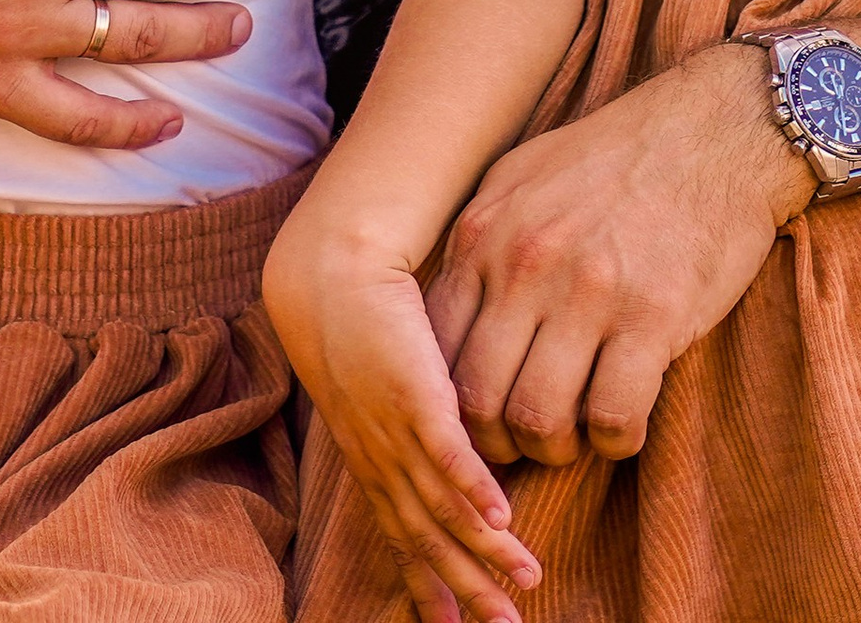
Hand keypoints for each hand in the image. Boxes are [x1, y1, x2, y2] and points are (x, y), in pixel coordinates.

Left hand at [266, 233, 540, 622]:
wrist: (333, 272)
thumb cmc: (361, 321)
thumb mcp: (386, 387)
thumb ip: (416, 423)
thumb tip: (445, 446)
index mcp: (372, 459)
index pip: (401, 536)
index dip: (427, 583)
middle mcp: (380, 457)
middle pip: (427, 539)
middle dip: (466, 589)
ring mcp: (395, 430)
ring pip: (443, 506)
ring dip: (484, 550)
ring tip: (528, 578)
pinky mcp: (412, 393)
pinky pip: (446, 452)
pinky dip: (474, 488)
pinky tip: (502, 517)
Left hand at [429, 48, 808, 467]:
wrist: (715, 129)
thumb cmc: (615, 155)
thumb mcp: (522, 174)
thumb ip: (479, 240)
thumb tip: (445, 308)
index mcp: (485, 232)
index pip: (434, 348)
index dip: (447, 402)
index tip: (477, 417)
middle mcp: (524, 263)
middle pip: (477, 398)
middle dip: (496, 442)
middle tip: (526, 441)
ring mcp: (587, 291)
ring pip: (538, 419)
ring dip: (554, 449)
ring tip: (576, 435)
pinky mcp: (652, 316)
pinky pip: (613, 416)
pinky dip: (615, 441)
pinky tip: (624, 422)